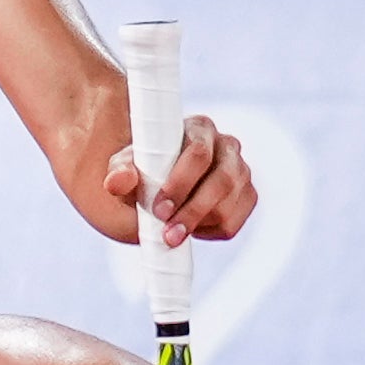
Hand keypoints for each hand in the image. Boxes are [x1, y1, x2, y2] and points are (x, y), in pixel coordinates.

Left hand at [104, 110, 253, 247]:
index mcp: (199, 128)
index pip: (199, 153)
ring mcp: (241, 172)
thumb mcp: (126, 166)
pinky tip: (190, 230)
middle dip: (192, 210)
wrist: (158, 185)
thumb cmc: (143, 168)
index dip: (181, 183)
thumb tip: (117, 182)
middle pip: (221, 181)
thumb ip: (120, 171)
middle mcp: (227, 146)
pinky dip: (211, 232)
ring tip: (172, 236)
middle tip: (167, 233)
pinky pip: (234, 221)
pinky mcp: (247, 196)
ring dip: (200, 225)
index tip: (159, 209)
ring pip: (229, 204)